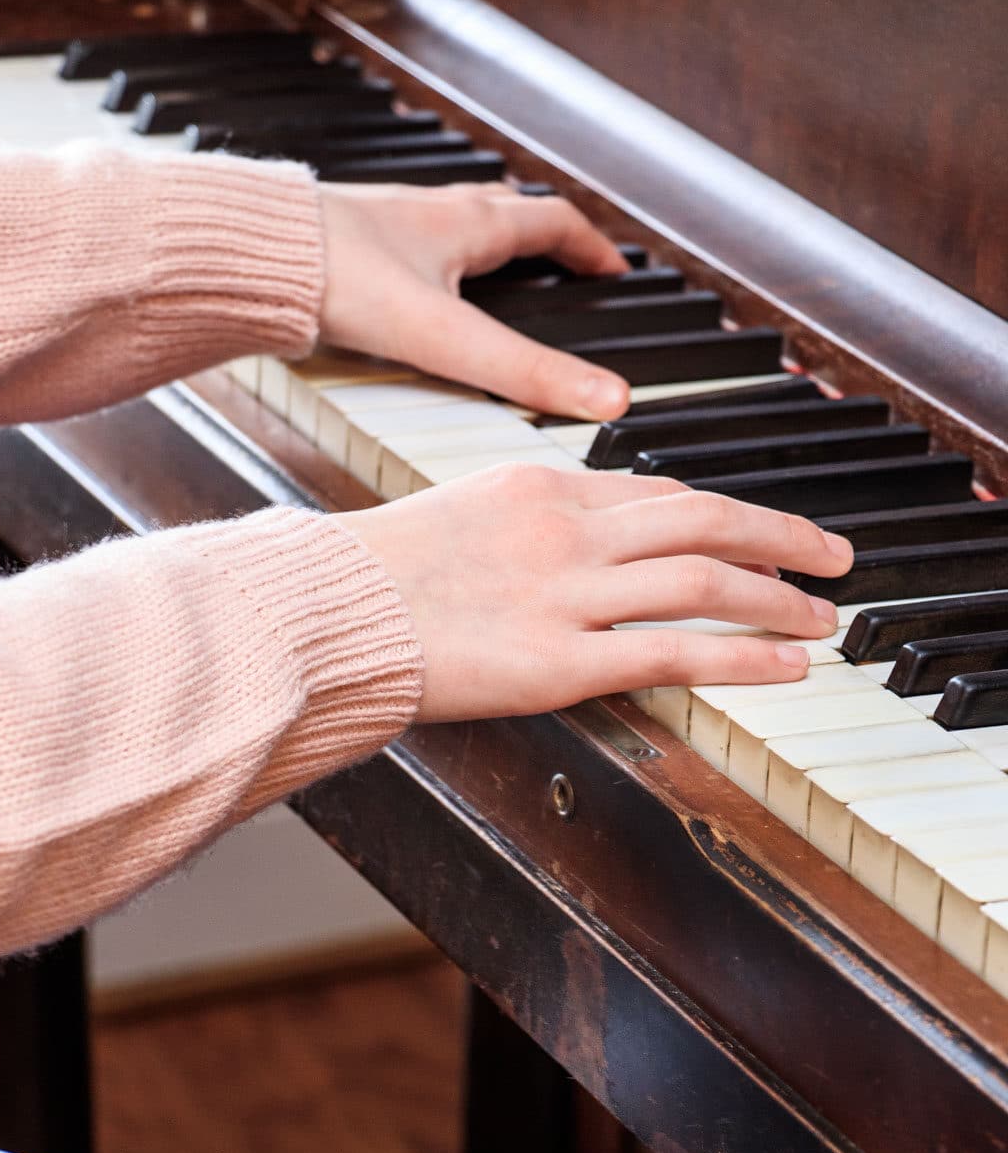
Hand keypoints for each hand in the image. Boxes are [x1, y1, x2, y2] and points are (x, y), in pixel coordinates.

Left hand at [319, 182, 631, 420]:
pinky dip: (423, 262)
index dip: (590, 248)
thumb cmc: (335, 277)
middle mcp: (426, 213)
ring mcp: (382, 224)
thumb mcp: (447, 337)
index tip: (614, 271)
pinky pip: (399, 245)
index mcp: (465, 224)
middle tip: (562, 267)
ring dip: (481, 245)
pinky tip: (403, 291)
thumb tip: (604, 397)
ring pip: (449, 224)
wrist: (244, 254)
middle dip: (540, 240)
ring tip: (491, 277)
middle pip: (504, 214)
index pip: (551, 221)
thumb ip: (525, 372)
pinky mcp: (342, 243)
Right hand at [339, 468, 852, 721]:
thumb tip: (573, 551)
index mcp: (538, 487)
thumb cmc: (369, 577)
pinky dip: (743, 656)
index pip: (656, 490)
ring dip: (777, 596)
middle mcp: (565, 530)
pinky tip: (784, 664)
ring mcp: (567, 595)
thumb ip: (523, 528)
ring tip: (821, 617)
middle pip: (704, 518)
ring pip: (706, 579)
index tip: (755, 530)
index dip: (722, 513)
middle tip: (832, 555)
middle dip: (780, 535)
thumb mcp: (455, 521)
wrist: (321, 614)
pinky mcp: (561, 662)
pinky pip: (676, 652)